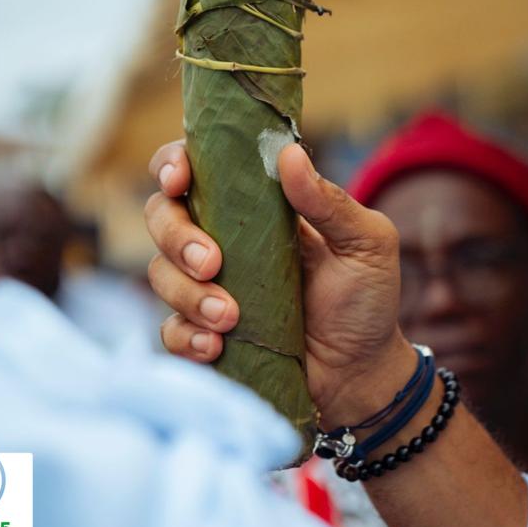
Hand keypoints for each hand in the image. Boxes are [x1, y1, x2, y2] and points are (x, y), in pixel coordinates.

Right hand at [145, 140, 413, 427]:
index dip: (172, 164)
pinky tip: (217, 346)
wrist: (363, 373)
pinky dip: (186, 337)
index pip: (195, 167)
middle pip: (161, 215)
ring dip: (188, 294)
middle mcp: (221, 238)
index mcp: (255, 205)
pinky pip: (169, 330)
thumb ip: (330, 202)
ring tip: (231, 318)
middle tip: (212, 264)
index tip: (178, 180)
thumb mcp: (366, 243)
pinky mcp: (203, 332)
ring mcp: (207, 287)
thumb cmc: (366, 298)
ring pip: (161, 273)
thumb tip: (290, 154)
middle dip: (176, 236)